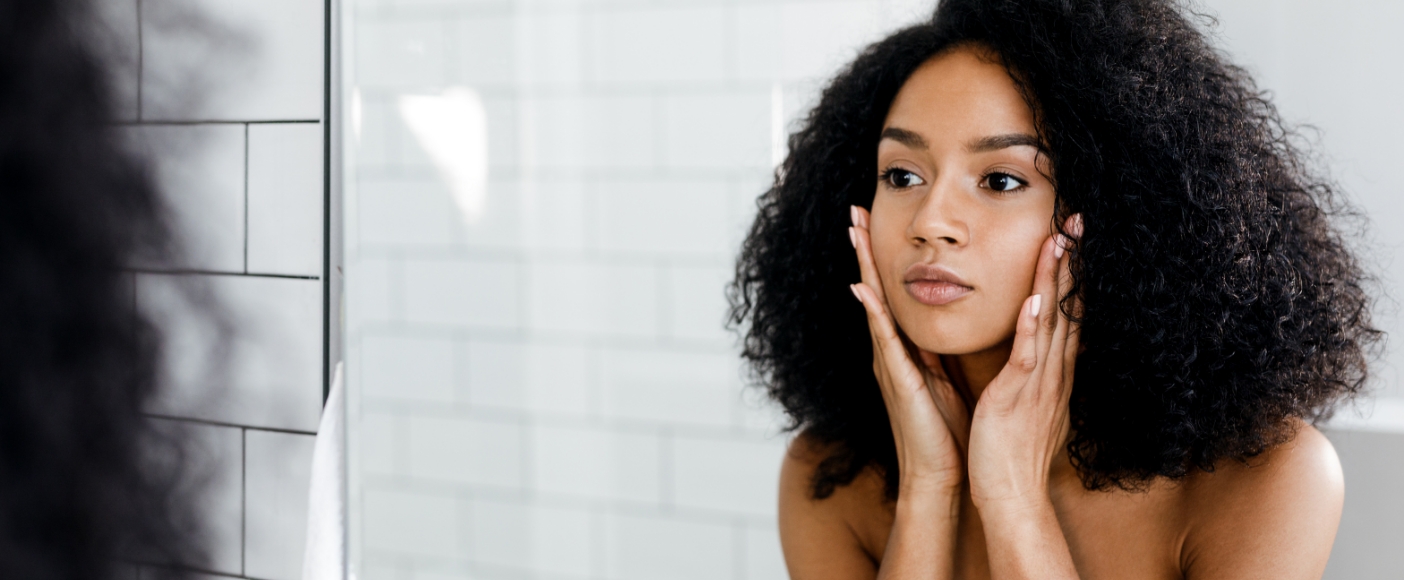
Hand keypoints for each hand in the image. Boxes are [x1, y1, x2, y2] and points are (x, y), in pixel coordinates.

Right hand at [849, 205, 971, 493]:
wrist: (938, 475)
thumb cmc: (945, 431)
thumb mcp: (944, 379)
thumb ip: (938, 351)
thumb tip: (944, 322)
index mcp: (904, 350)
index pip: (891, 295)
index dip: (881, 258)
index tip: (874, 221)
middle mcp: (890, 352)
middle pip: (874, 290)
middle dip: (864, 250)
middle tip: (853, 211)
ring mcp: (889, 364)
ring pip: (874, 305)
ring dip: (863, 268)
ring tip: (853, 233)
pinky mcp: (898, 380)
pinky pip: (884, 340)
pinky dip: (873, 313)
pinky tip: (863, 289)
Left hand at [967, 214, 1082, 512]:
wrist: (1010, 494)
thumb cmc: (1011, 452)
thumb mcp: (1028, 404)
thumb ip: (1031, 374)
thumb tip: (1035, 351)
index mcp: (1051, 371)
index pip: (1066, 312)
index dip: (1071, 273)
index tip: (1072, 236)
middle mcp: (1052, 371)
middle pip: (1066, 306)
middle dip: (1071, 262)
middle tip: (1077, 219)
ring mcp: (1038, 382)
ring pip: (1050, 321)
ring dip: (1054, 279)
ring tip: (1060, 239)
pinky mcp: (1017, 396)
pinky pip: (1027, 356)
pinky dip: (1032, 327)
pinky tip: (1034, 298)